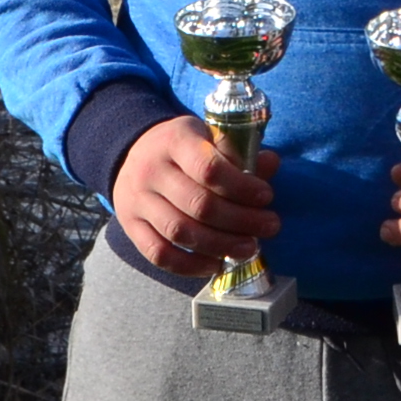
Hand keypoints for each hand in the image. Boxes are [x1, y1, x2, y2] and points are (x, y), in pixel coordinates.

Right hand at [112, 116, 276, 278]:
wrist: (134, 151)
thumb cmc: (184, 146)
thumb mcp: (209, 135)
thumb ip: (239, 152)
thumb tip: (270, 164)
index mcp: (174, 141)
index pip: (209, 168)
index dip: (242, 187)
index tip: (266, 196)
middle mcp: (150, 170)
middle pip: (198, 204)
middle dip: (241, 220)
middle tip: (270, 226)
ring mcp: (136, 201)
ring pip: (179, 232)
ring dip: (220, 245)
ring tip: (250, 248)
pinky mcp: (130, 226)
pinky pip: (158, 253)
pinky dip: (190, 265)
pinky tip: (216, 264)